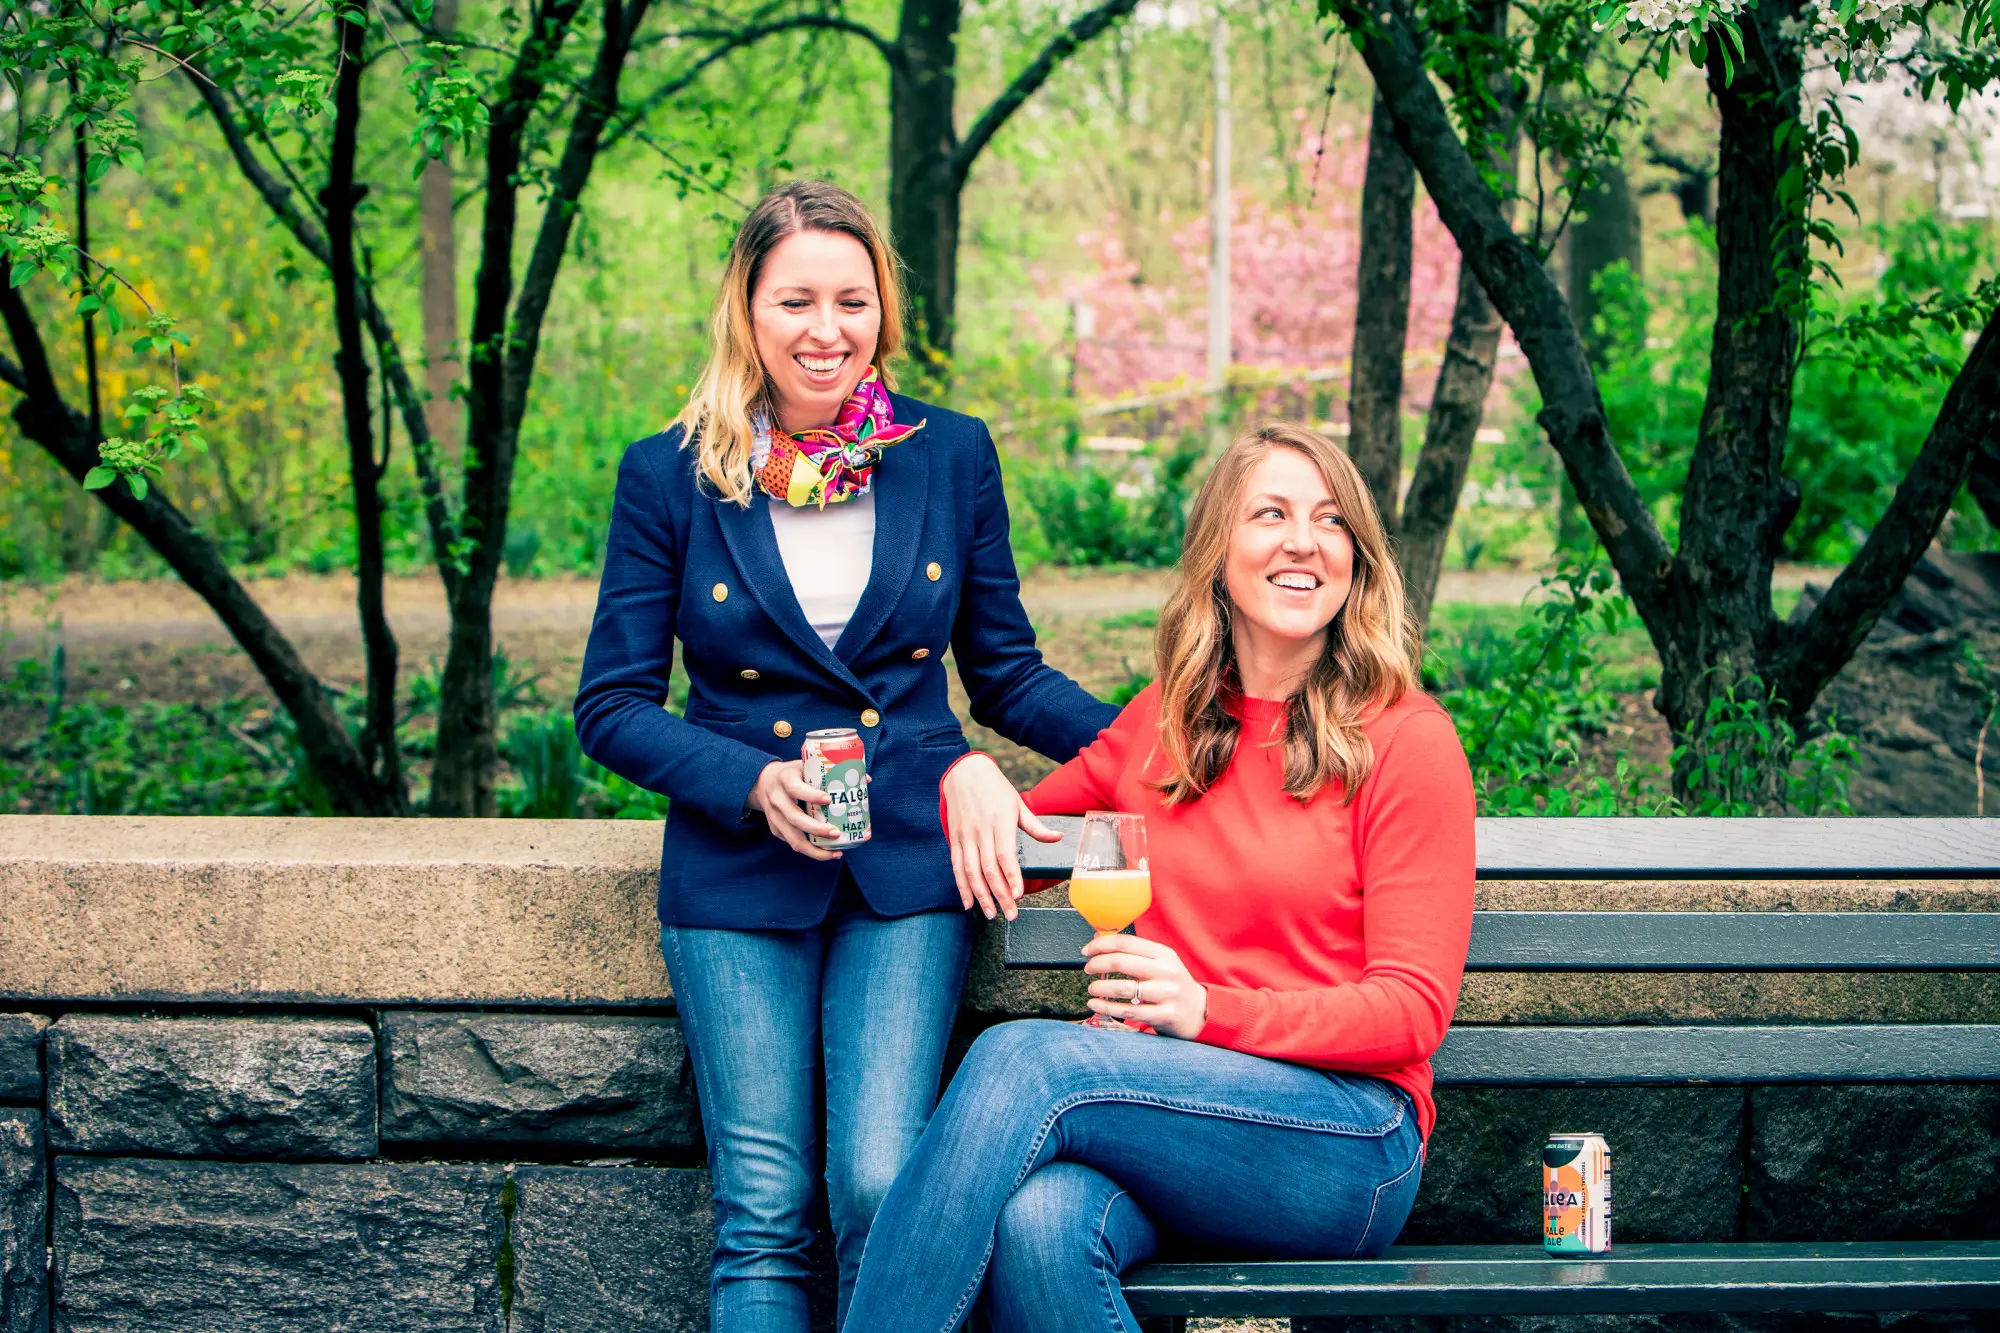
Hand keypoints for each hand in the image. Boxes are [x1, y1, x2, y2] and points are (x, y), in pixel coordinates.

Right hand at [748, 760, 841, 860]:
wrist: (763, 782)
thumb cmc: (793, 774)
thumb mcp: (806, 765)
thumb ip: (832, 771)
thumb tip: (867, 780)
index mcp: (785, 779)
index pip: (795, 788)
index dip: (811, 795)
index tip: (828, 800)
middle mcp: (777, 799)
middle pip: (795, 818)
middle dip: (817, 829)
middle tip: (836, 833)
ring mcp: (774, 816)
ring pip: (793, 838)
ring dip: (814, 849)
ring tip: (835, 852)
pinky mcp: (775, 829)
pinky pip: (792, 843)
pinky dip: (810, 850)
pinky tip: (826, 852)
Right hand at [942, 752, 1057, 920]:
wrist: (964, 773)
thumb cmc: (995, 788)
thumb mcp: (1018, 803)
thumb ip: (1036, 826)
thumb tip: (1057, 838)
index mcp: (1000, 821)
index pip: (1006, 855)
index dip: (1012, 877)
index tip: (1018, 895)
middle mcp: (981, 830)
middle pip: (989, 869)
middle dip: (999, 894)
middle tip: (1010, 914)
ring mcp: (966, 835)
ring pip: (971, 871)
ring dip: (980, 896)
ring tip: (990, 914)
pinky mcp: (955, 839)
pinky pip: (957, 866)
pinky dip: (962, 886)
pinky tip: (969, 902)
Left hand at [1083, 934, 1207, 1039]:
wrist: (1200, 1012)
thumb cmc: (1172, 985)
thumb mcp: (1160, 963)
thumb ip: (1133, 952)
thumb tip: (1099, 939)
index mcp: (1163, 953)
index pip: (1126, 943)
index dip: (1101, 945)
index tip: (1086, 950)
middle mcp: (1166, 971)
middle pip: (1122, 962)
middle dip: (1097, 964)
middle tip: (1087, 968)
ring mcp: (1167, 993)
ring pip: (1123, 988)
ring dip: (1100, 987)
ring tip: (1092, 988)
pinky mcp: (1165, 1014)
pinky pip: (1129, 1011)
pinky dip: (1106, 1007)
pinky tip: (1096, 1005)